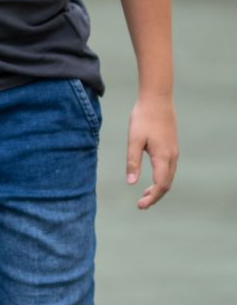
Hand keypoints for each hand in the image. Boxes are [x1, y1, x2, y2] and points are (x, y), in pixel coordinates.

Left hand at [126, 92, 177, 208]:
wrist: (157, 99)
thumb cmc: (143, 118)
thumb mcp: (133, 140)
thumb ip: (132, 162)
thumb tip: (131, 183)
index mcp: (163, 157)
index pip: (160, 185)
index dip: (151, 198)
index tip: (140, 206)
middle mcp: (172, 156)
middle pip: (166, 184)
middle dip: (155, 196)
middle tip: (141, 205)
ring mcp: (174, 151)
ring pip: (169, 177)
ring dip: (159, 188)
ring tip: (144, 195)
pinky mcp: (172, 147)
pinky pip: (169, 169)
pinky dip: (162, 178)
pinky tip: (152, 178)